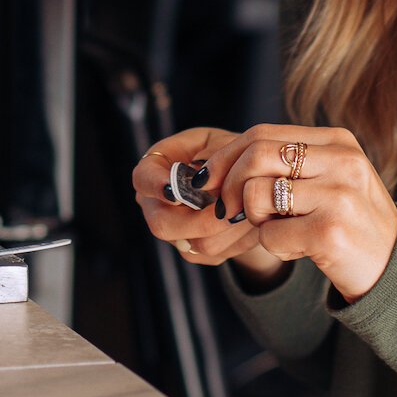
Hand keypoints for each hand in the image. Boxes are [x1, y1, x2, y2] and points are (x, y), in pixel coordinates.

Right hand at [132, 126, 282, 277]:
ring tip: (252, 211)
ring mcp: (173, 231)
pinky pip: (214, 254)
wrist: (245, 179)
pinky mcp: (194, 251)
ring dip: (228, 229)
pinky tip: (251, 221)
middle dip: (202, 219)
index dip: (156, 186)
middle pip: (163, 224)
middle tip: (233, 210)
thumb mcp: (223, 141)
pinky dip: (238, 239)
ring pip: (195, 243)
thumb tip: (205, 179)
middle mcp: (157, 203)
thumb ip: (216, 155)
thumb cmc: (228, 152)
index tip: (175, 190)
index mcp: (156, 168)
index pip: (143, 178)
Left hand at [209, 124, 396, 300]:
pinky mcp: (331, 232)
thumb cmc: (350, 225)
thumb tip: (215, 169)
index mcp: (338, 142)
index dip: (226, 156)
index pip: (263, 134)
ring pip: (256, 194)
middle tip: (227, 210)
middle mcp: (343, 161)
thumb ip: (285, 166)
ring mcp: (339, 196)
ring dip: (255, 220)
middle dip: (228, 185)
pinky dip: (274, 247)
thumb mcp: (328, 181)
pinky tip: (300, 250)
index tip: (207, 180)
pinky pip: (270, 235)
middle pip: (255, 155)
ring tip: (280, 231)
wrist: (395, 271)